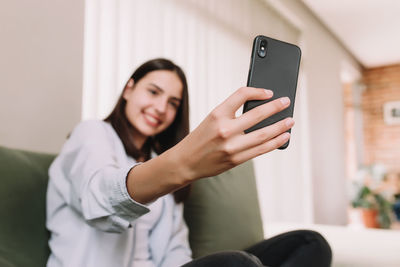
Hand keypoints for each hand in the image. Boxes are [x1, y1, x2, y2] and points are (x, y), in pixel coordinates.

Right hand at [172, 87, 294, 179]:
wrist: (186, 161)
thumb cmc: (200, 138)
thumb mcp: (211, 119)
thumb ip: (232, 113)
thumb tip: (260, 111)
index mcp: (217, 114)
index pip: (241, 95)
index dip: (258, 91)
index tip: (269, 92)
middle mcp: (224, 129)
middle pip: (257, 115)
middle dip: (276, 108)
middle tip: (287, 102)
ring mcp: (231, 146)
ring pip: (263, 134)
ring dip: (280, 127)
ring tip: (290, 121)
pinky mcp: (236, 159)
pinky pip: (260, 150)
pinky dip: (274, 142)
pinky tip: (283, 137)